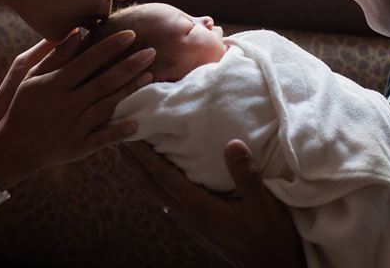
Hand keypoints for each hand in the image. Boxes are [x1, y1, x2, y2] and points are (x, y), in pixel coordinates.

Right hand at [0, 29, 154, 187]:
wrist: (12, 148)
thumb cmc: (23, 107)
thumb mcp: (32, 79)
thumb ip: (56, 57)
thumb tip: (76, 33)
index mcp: (55, 85)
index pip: (88, 61)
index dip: (110, 47)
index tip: (130, 34)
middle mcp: (66, 105)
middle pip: (103, 82)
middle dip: (129, 65)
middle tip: (151, 51)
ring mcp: (74, 127)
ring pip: (107, 106)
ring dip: (129, 91)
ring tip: (150, 76)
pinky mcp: (78, 147)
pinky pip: (102, 139)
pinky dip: (119, 132)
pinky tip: (137, 122)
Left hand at [121, 140, 304, 267]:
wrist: (272, 267)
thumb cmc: (269, 235)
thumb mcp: (263, 204)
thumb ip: (246, 175)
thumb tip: (231, 143)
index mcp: (198, 207)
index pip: (163, 176)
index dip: (144, 155)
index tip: (127, 135)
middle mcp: (188, 215)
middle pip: (152, 184)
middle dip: (134, 161)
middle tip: (117, 137)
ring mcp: (191, 222)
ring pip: (157, 193)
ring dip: (142, 171)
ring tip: (132, 152)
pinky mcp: (198, 224)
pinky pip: (168, 198)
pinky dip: (157, 182)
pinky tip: (160, 176)